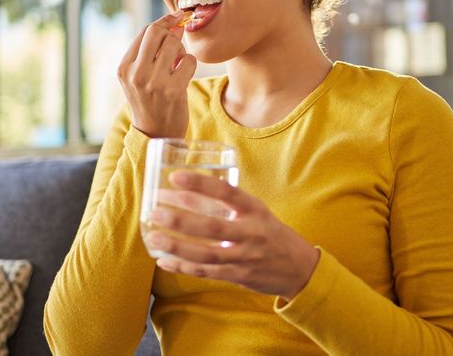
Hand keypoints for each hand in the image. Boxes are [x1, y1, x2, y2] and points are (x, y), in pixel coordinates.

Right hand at [118, 11, 197, 137]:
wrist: (156, 133)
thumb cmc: (150, 99)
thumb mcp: (139, 76)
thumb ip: (152, 50)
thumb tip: (176, 22)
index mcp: (124, 67)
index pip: (145, 31)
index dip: (164, 21)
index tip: (176, 18)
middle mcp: (136, 73)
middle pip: (158, 32)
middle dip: (172, 33)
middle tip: (177, 43)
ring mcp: (154, 82)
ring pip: (174, 44)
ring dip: (181, 50)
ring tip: (177, 63)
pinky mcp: (173, 90)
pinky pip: (189, 60)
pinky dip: (190, 64)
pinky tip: (184, 75)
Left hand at [146, 171, 320, 300]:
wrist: (299, 268)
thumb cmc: (270, 233)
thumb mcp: (257, 212)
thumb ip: (230, 204)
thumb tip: (188, 191)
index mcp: (255, 210)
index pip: (227, 192)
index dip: (200, 184)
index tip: (174, 177)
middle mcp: (251, 232)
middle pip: (212, 227)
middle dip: (181, 220)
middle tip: (155, 211)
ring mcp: (245, 257)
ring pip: (206, 253)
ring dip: (177, 246)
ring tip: (153, 237)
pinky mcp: (239, 276)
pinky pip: (207, 272)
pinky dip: (184, 267)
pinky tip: (164, 260)